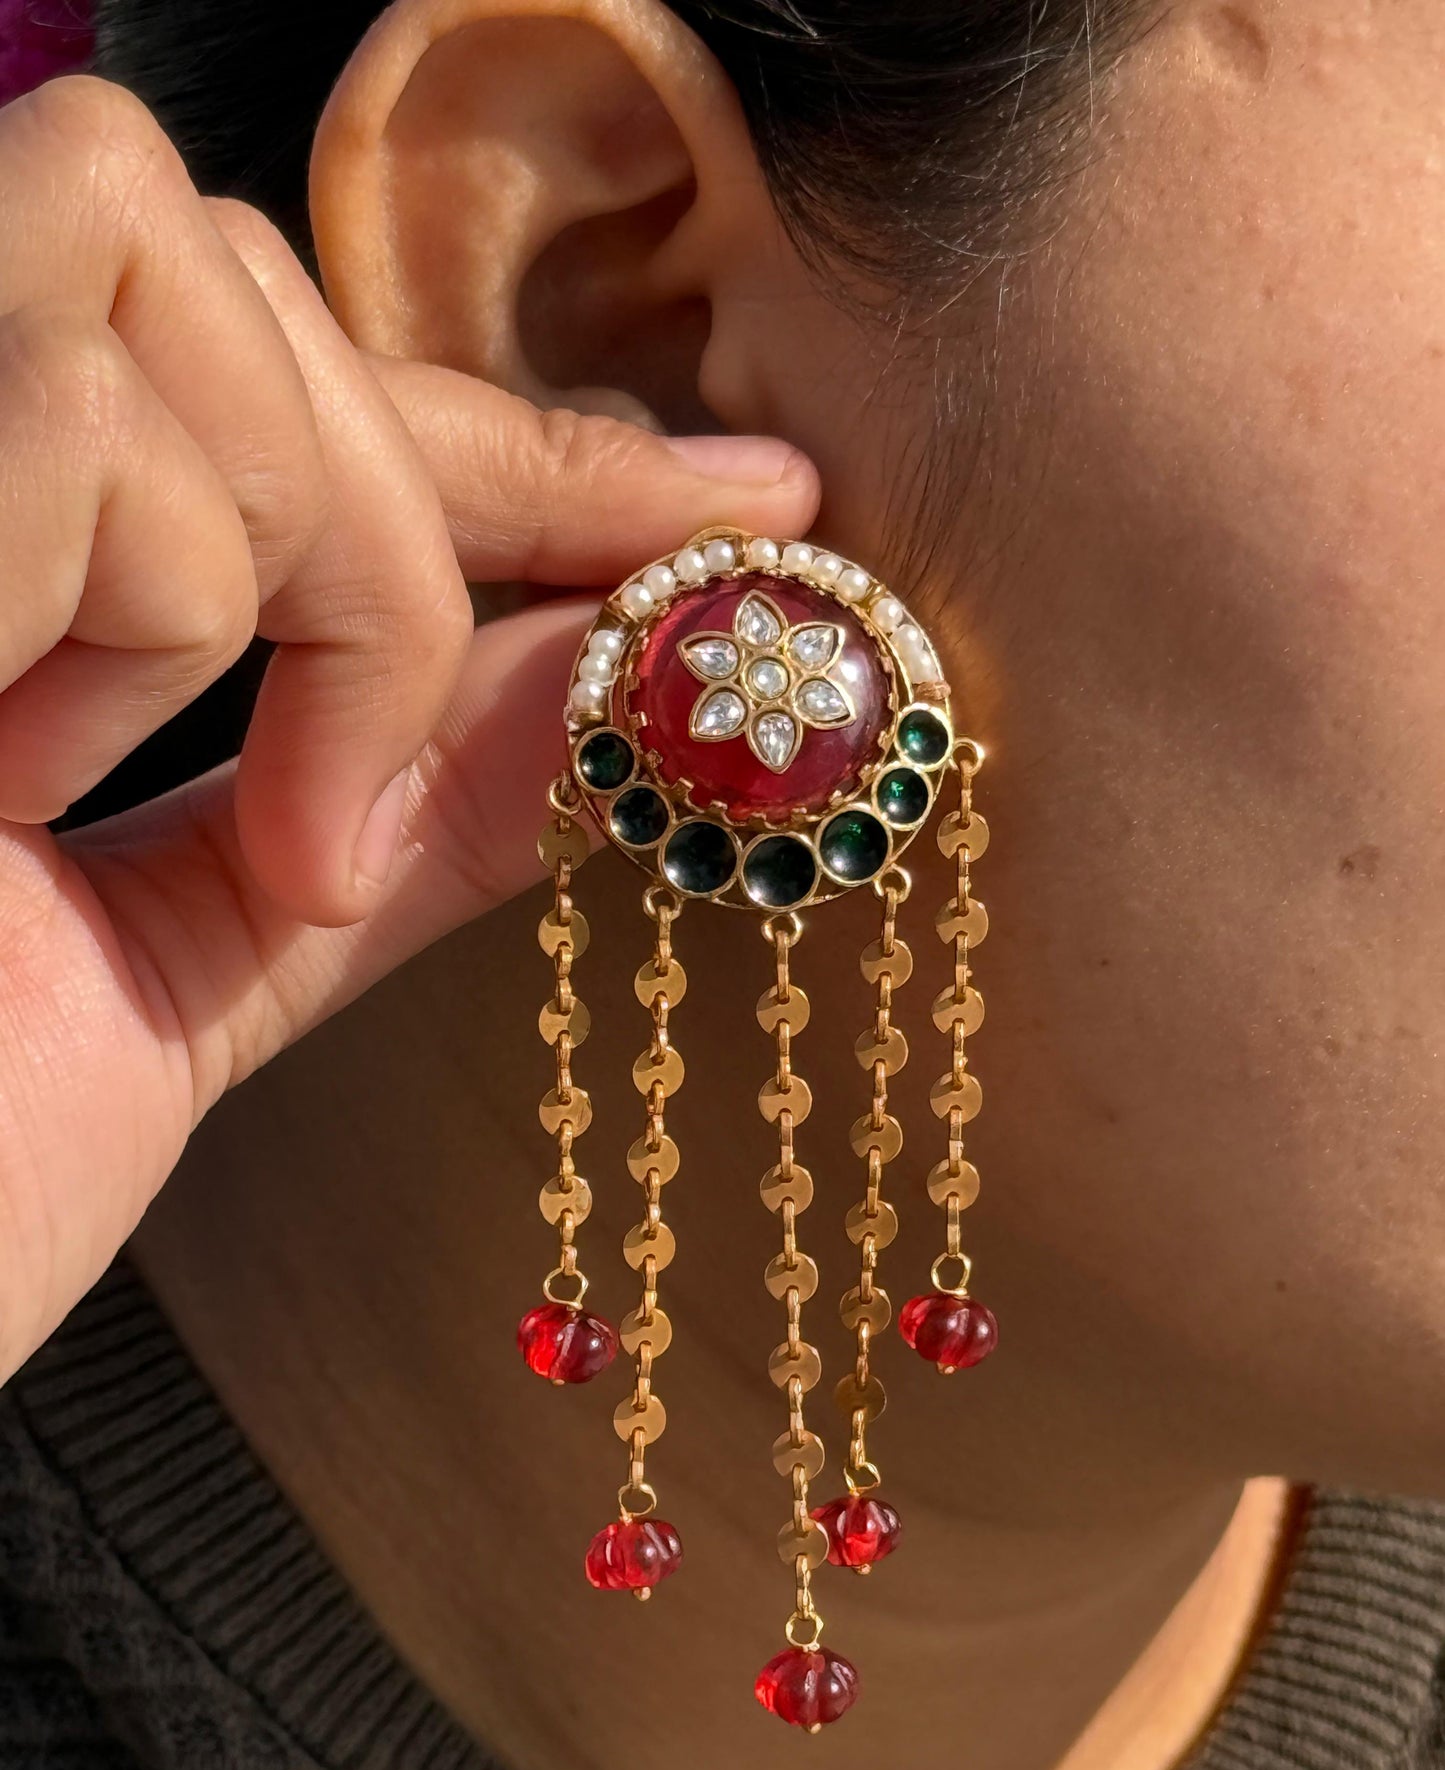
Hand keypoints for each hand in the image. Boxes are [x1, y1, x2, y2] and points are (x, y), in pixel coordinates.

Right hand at [0, 76, 817, 1376]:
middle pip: (227, 267)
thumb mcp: (192, 972)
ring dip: (261, 588)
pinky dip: (141, 612)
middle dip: (381, 542)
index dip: (519, 441)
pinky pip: (92, 414)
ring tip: (95, 804)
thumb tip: (622, 671)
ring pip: (173, 281)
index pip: (272, 382)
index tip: (753, 504)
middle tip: (302, 817)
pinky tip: (0, 783)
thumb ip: (392, 807)